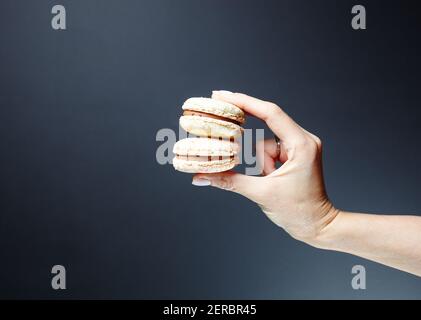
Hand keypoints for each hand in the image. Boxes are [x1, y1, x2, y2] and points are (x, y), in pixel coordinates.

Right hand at [193, 90, 338, 243]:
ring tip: (268, 180)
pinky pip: (270, 151)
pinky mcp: (295, 155)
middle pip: (265, 128)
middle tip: (223, 131)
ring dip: (259, 163)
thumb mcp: (261, 194)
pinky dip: (263, 164)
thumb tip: (201, 177)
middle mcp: (303, 140)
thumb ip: (229, 181)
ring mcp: (300, 146)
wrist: (318, 227)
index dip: (245, 102)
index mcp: (301, 144)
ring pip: (265, 144)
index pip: (270, 113)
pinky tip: (269, 179)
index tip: (222, 96)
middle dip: (247, 139)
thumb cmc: (298, 212)